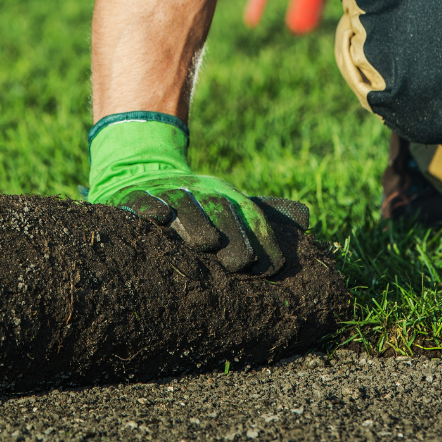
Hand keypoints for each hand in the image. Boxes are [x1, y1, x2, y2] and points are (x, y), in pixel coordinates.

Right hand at [86, 112, 309, 273]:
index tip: (270, 269)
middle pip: (218, 210)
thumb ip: (266, 213)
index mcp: (225, 195)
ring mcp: (166, 192)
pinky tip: (159, 218)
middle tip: (238, 264)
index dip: (261, 240)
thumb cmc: (197, 202)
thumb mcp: (230, 202)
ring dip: (194, 222)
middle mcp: (199, 190)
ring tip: (206, 244)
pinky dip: (150, 207)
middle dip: (231, 236)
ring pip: (183, 204)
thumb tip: (307, 216)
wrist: (143, 172)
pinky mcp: (134, 196)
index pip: (249, 216)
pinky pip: (142, 200)